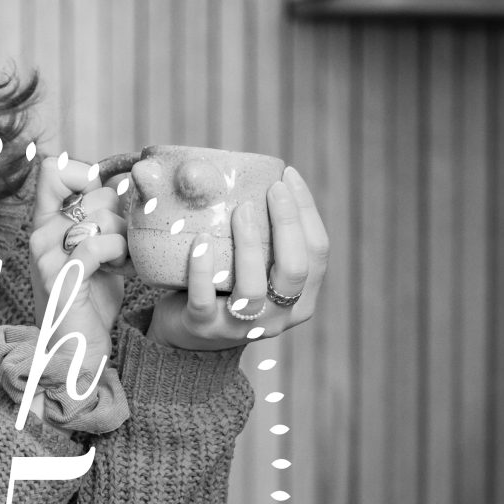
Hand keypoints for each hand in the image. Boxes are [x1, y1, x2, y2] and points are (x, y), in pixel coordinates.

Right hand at [27, 151, 127, 365]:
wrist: (76, 350)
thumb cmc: (89, 301)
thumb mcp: (96, 252)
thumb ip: (101, 220)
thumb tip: (124, 185)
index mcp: (45, 222)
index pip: (54, 168)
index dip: (87, 175)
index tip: (106, 203)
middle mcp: (40, 234)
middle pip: (92, 193)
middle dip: (120, 214)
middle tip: (124, 242)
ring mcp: (46, 255)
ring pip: (97, 217)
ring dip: (123, 236)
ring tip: (123, 258)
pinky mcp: (60, 278)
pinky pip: (96, 244)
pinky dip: (118, 253)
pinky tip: (121, 268)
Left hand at [147, 165, 328, 351]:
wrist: (185, 332)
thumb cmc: (227, 285)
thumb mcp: (256, 263)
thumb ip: (267, 233)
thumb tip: (265, 171)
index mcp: (301, 298)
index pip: (317, 252)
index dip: (307, 211)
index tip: (287, 176)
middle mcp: (278, 316)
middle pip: (295, 271)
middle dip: (286, 225)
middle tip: (271, 189)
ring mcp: (242, 327)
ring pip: (252, 289)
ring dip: (249, 244)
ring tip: (240, 210)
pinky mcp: (204, 328)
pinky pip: (204, 300)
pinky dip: (202, 270)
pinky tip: (199, 242)